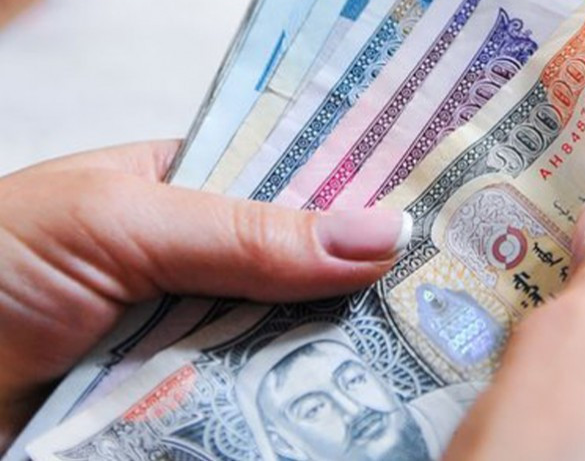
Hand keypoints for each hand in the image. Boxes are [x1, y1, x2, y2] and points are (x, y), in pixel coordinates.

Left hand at [0, 141, 406, 449]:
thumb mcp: (122, 224)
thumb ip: (246, 233)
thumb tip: (378, 232)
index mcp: (189, 191)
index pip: (294, 181)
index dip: (362, 192)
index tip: (441, 206)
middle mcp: (200, 262)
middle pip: (302, 269)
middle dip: (364, 282)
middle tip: (455, 291)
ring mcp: (193, 336)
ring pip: (285, 341)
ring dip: (336, 353)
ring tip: (429, 353)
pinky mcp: (180, 405)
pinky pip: (251, 404)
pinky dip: (290, 409)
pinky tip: (351, 408)